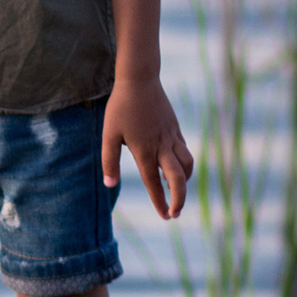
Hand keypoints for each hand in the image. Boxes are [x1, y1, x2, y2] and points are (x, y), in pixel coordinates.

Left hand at [102, 74, 191, 219]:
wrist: (140, 79)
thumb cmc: (120, 107)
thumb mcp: (109, 135)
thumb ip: (109, 161)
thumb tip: (109, 185)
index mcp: (144, 151)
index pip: (154, 183)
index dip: (160, 202)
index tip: (164, 217)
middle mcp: (161, 147)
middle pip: (179, 179)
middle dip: (179, 199)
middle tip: (175, 213)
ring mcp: (171, 137)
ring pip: (187, 164)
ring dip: (184, 181)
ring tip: (174, 188)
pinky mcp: (175, 128)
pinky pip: (184, 151)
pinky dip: (184, 164)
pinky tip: (174, 166)